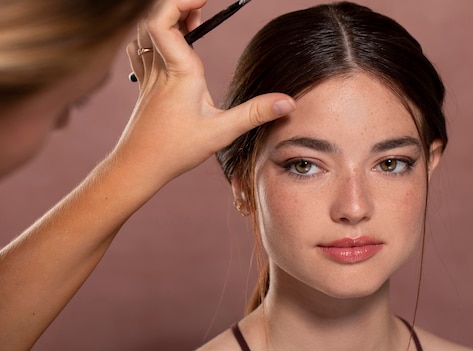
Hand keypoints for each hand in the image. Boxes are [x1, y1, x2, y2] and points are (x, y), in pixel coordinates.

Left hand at [117, 0, 293, 184]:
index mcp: (179, 72)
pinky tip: (165, 46)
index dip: (179, 2)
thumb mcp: (222, 132)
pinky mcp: (143, 86)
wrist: (139, 166)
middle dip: (176, 8)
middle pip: (152, 19)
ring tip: (189, 24)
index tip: (203, 1)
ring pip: (143, 33)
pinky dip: (150, 38)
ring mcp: (148, 76)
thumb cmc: (176, 150)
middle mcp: (160, 69)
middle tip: (200, 11)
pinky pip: (139, 50)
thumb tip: (287, 102)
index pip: (162, 21)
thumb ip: (256, 114)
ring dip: (164, 21)